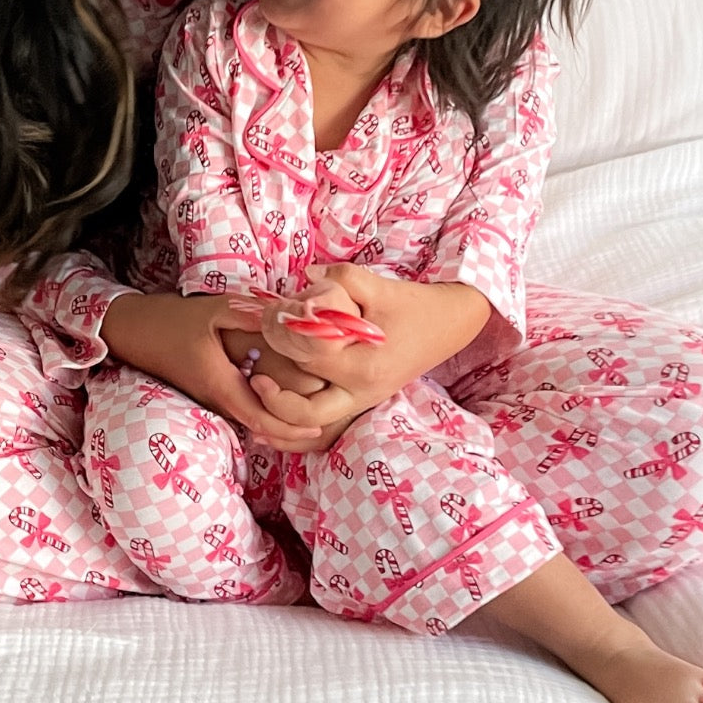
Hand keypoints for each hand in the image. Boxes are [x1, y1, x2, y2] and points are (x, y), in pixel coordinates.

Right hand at [101, 290, 325, 443]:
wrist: (135, 332)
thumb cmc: (172, 321)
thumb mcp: (213, 310)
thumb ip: (250, 314)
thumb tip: (285, 317)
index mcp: (221, 383)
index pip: (260, 418)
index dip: (289, 428)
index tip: (316, 429)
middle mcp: (218, 398)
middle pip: (260, 426)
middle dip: (291, 430)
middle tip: (323, 426)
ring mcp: (213, 398)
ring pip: (252, 420)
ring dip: (279, 422)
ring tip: (311, 416)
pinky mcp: (210, 392)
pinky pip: (242, 409)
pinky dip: (265, 411)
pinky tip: (282, 401)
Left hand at [247, 266, 492, 453]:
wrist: (450, 324)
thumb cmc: (413, 304)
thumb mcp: (377, 285)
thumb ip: (339, 279)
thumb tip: (303, 278)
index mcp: (363, 364)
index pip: (307, 355)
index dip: (281, 335)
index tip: (268, 317)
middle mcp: (361, 391)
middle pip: (302, 402)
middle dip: (272, 387)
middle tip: (252, 364)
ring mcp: (363, 400)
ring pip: (312, 423)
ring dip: (280, 416)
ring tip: (256, 394)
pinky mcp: (363, 400)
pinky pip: (325, 422)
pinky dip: (297, 423)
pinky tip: (271, 412)